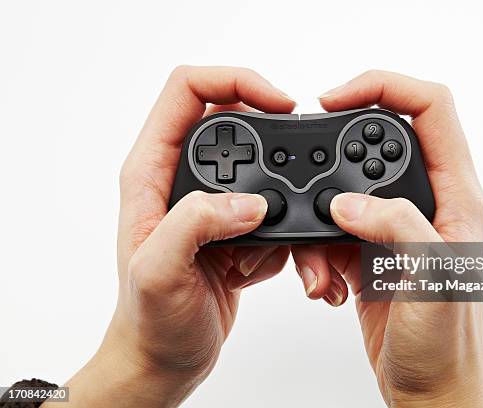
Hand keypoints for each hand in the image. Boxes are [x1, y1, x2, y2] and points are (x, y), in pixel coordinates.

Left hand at [45, 66, 295, 406]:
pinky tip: (263, 270)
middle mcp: (182, 182)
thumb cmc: (147, 322)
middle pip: (239, 127)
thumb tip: (251, 201)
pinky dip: (286, 242)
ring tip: (268, 253)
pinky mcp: (236, 232)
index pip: (189, 91)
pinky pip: (277, 217)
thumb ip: (197, 222)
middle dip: (276, 147)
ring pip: (266, 177)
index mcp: (152, 173)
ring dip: (286, 210)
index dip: (236, 81)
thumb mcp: (158, 272)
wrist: (164, 361)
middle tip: (297, 172)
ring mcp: (213, 207)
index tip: (278, 103)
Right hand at [292, 71, 482, 406]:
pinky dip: (314, 252)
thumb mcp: (435, 280)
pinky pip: (330, 230)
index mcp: (456, 196)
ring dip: (318, 223)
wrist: (429, 389)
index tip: (337, 99)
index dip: (384, 88)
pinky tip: (325, 284)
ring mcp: (395, 227)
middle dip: (336, 157)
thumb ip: (396, 226)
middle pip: (376, 143)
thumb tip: (349, 202)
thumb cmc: (448, 346)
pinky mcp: (369, 251)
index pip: (430, 109)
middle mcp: (426, 204)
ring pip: (345, 192)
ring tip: (321, 269)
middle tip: (308, 175)